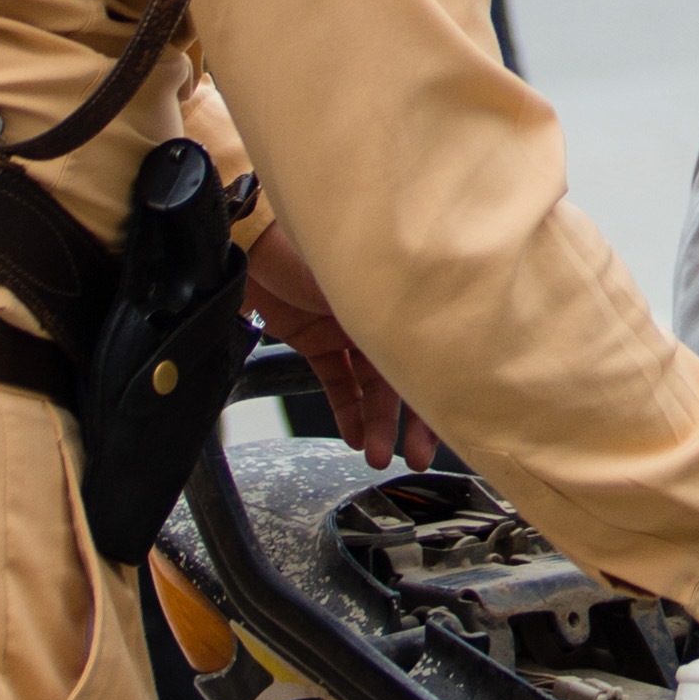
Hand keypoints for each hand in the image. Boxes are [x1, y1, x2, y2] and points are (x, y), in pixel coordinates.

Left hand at [242, 221, 432, 464]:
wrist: (246, 242)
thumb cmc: (303, 245)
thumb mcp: (360, 285)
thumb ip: (394, 316)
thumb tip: (432, 344)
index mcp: (399, 293)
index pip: (431, 351)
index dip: (442, 390)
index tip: (452, 424)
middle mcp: (378, 312)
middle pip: (404, 374)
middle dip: (412, 421)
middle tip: (417, 457)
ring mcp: (346, 329)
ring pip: (371, 386)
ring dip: (377, 423)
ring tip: (377, 455)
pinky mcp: (315, 341)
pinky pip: (338, 383)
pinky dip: (346, 410)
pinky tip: (354, 434)